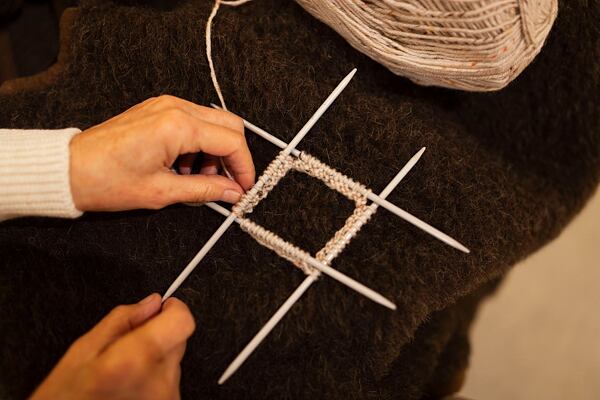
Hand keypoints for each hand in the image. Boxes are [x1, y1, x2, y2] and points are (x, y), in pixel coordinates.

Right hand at [30, 294, 194, 399]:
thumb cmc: (66, 398)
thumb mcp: (82, 351)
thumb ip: (122, 320)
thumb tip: (151, 304)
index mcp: (135, 360)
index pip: (181, 321)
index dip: (172, 309)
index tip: (161, 308)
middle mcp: (158, 382)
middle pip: (178, 340)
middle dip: (158, 336)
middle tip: (128, 349)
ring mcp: (166, 399)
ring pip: (174, 361)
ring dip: (155, 360)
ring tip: (124, 375)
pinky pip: (170, 381)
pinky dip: (155, 379)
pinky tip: (129, 387)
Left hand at [69, 95, 255, 210]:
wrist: (69, 170)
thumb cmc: (106, 180)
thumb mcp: (162, 192)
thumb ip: (206, 190)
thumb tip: (233, 193)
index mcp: (178, 125)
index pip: (232, 141)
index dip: (245, 167)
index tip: (246, 188)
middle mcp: (175, 108)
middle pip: (229, 125)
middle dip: (234, 157)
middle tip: (230, 185)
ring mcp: (165, 105)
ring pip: (213, 123)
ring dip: (215, 152)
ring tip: (199, 179)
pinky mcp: (157, 110)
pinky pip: (193, 122)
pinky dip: (198, 144)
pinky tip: (184, 167)